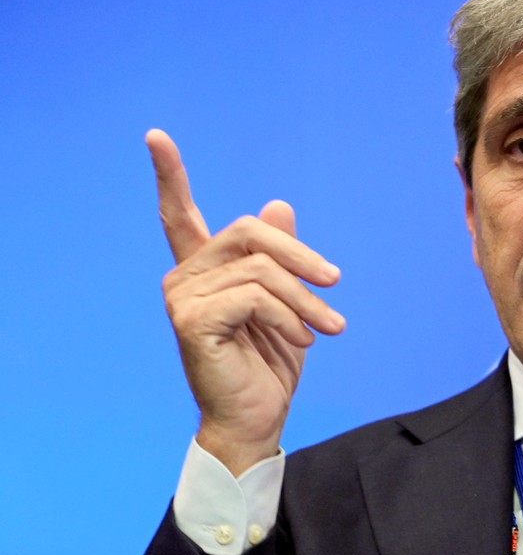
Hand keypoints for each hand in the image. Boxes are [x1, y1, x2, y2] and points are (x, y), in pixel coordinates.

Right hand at [147, 129, 345, 475]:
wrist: (256, 419)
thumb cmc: (268, 364)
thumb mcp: (287, 302)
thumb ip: (279, 256)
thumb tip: (279, 204)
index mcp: (203, 270)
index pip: (181, 215)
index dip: (169, 175)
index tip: (154, 135)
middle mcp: (184, 278)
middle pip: (247, 232)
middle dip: (299, 255)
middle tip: (335, 280)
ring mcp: (182, 298)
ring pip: (262, 269)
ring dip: (306, 299)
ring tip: (329, 328)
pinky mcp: (192, 321)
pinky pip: (257, 297)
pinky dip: (290, 317)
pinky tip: (303, 341)